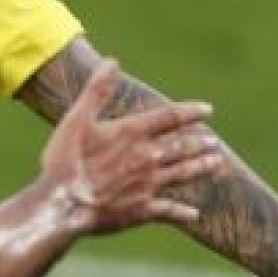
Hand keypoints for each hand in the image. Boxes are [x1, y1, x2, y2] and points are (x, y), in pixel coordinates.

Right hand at [40, 59, 221, 234]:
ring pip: (182, 174)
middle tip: (213, 142)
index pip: (169, 117)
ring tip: (215, 163)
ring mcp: (147, 185)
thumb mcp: (76, 119)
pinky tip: (194, 214)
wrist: (63, 204)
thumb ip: (96, 91)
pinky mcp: (141, 210)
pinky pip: (168, 211)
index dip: (189, 112)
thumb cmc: (65, 160)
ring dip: (199, 168)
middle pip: (181, 147)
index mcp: (131, 133)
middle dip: (198, 143)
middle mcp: (146, 157)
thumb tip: (113, 62)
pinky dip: (182, 212)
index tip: (207, 109)